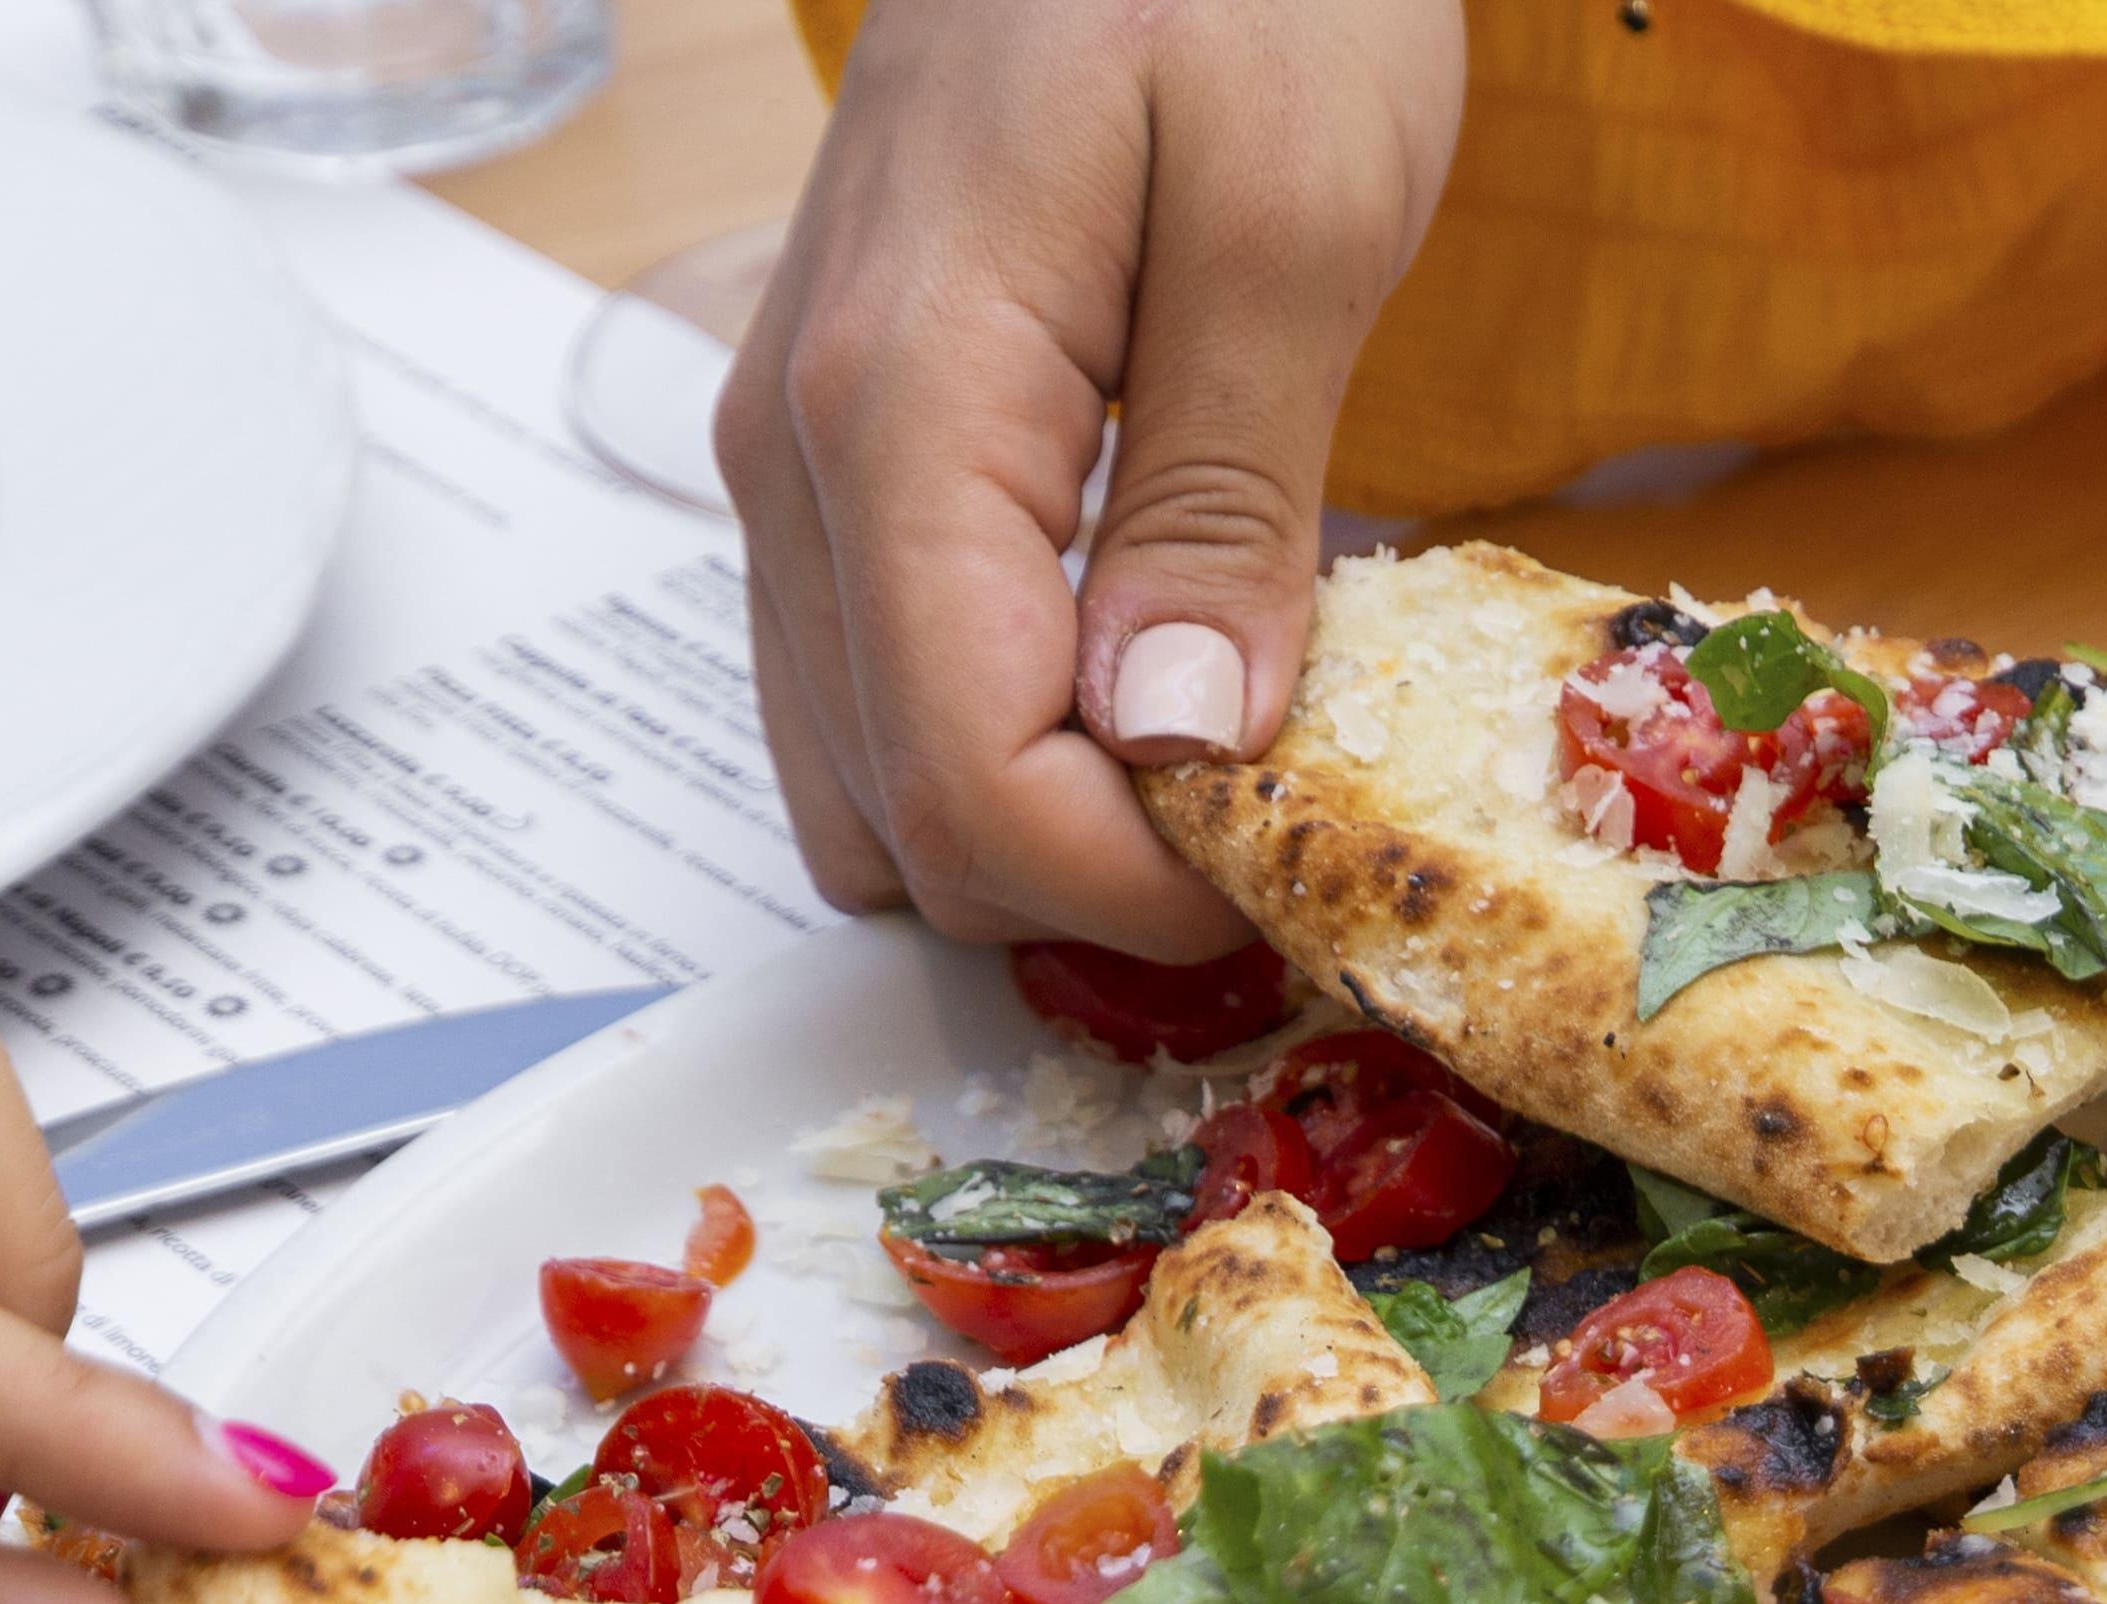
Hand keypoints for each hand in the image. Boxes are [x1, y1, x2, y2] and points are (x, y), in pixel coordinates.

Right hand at [719, 0, 1461, 951]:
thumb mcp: (1291, 213)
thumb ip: (1221, 497)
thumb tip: (1177, 738)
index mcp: (900, 407)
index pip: (969, 785)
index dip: (1143, 888)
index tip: (1307, 863)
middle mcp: (800, 459)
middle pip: (899, 825)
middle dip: (1096, 881)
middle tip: (1295, 827)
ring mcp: (799, 462)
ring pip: (869, 784)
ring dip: (1049, 828)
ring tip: (1241, 769)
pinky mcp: (843, 453)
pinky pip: (887, 685)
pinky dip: (1014, 743)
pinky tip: (1165, 682)